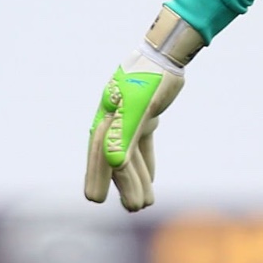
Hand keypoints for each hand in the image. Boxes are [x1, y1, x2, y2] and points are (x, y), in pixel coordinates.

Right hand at [84, 8, 202, 211]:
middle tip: (134, 209)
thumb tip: (114, 164)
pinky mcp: (144, 113)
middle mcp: (113, 120)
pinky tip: (151, 179)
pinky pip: (141, 143)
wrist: (166, 52)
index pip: (102, 154)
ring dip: (137, 178)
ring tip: (146, 203)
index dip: (99, 177)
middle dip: (123, 184)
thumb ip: (125, 135)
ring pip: (130, 154)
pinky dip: (145, 161)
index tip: (96, 200)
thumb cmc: (150, 78)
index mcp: (107, 119)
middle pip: (114, 159)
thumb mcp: (139, 107)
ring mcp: (128, 117)